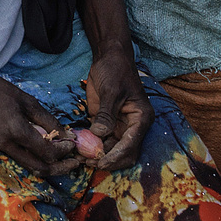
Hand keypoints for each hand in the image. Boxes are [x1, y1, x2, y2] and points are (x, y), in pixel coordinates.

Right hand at [0, 69, 77, 175]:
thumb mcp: (28, 101)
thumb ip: (49, 121)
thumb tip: (67, 136)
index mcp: (16, 131)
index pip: (47, 152)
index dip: (64, 151)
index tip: (73, 142)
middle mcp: (8, 144)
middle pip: (40, 168)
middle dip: (61, 168)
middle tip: (75, 162)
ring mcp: (1, 147)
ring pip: (31, 167)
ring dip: (50, 167)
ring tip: (65, 160)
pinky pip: (23, 160)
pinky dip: (38, 160)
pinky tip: (47, 153)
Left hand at [81, 49, 151, 170]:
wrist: (109, 57)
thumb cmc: (116, 71)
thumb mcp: (111, 91)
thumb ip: (106, 114)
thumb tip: (98, 135)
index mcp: (141, 118)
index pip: (131, 144)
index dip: (116, 156)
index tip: (101, 162)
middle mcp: (133, 125)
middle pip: (124, 152)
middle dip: (108, 159)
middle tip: (89, 163)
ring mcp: (120, 124)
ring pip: (112, 148)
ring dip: (98, 155)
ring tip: (81, 159)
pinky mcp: (107, 121)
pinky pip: (101, 139)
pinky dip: (92, 145)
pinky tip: (79, 149)